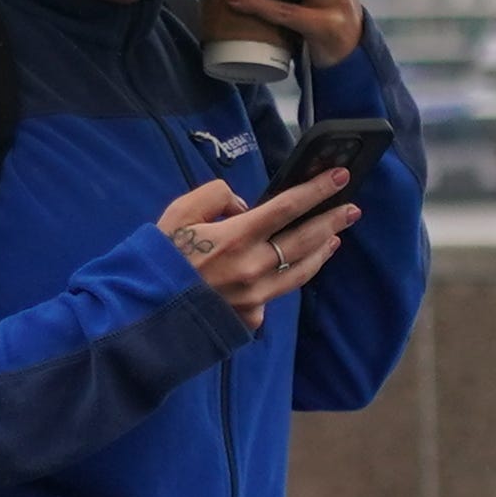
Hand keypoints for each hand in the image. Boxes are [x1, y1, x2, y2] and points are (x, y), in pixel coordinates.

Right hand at [157, 170, 359, 331]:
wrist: (143, 314)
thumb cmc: (158, 261)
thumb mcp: (178, 214)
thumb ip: (215, 197)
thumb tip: (243, 206)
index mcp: (236, 237)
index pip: (289, 207)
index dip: (317, 190)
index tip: (338, 177)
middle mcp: (253, 268)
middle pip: (305, 240)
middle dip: (333, 220)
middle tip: (352, 208)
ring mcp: (254, 297)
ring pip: (300, 271)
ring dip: (321, 252)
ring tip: (334, 238)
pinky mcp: (249, 318)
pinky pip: (274, 297)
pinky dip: (283, 281)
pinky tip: (291, 272)